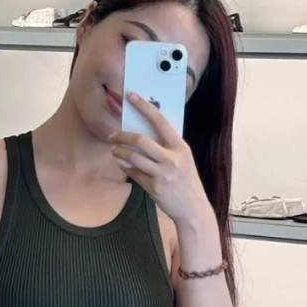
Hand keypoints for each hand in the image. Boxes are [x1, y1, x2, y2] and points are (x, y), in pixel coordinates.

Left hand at [109, 93, 211, 227]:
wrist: (193, 209)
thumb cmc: (187, 182)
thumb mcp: (183, 160)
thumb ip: (168, 147)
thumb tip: (147, 133)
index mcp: (180, 147)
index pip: (160, 121)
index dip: (144, 107)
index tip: (131, 97)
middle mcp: (172, 158)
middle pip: (141, 140)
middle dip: (123, 136)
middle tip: (113, 135)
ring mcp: (163, 174)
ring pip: (134, 158)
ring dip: (120, 152)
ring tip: (114, 149)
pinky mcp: (154, 188)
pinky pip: (134, 174)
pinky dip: (125, 167)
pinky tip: (121, 163)